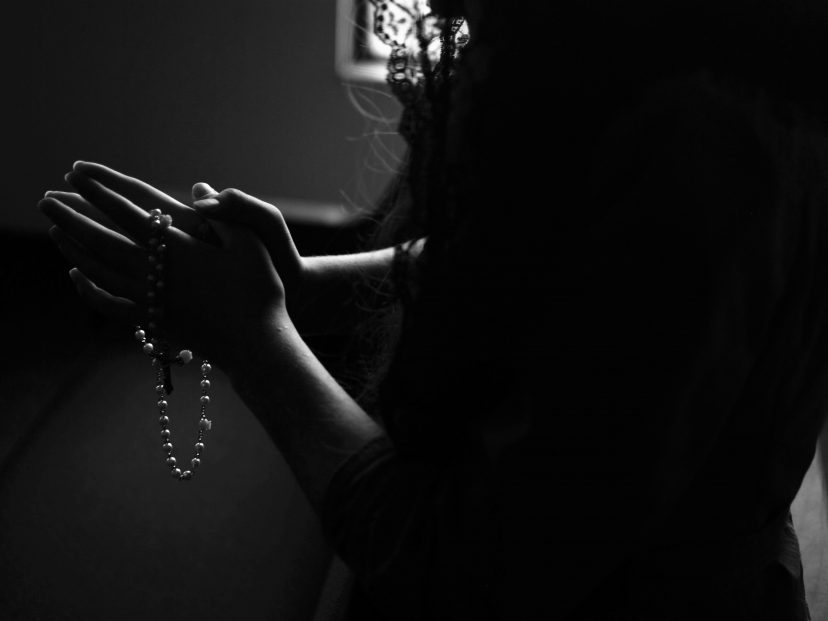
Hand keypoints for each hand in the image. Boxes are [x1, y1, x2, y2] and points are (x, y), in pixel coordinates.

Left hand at [39, 161, 286, 367]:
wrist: (257, 345)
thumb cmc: (259, 291)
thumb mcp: (250, 243)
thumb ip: (224, 213)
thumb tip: (199, 187)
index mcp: (178, 248)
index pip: (127, 213)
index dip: (100, 191)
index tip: (76, 174)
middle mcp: (155, 273)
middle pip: (100, 240)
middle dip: (71, 218)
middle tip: (45, 201)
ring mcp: (149, 300)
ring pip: (98, 270)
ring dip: (73, 248)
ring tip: (55, 232)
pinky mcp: (153, 321)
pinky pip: (108, 303)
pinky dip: (87, 289)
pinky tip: (76, 276)